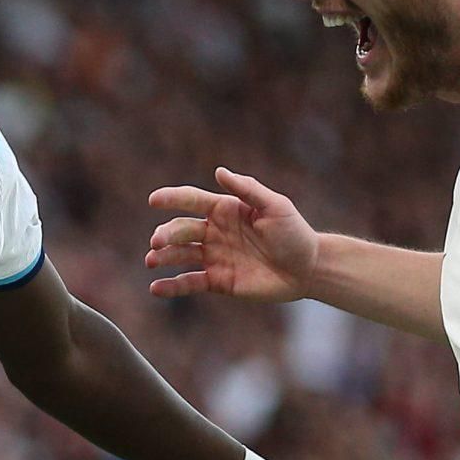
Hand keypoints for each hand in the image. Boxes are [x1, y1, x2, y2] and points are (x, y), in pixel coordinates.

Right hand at [146, 168, 319, 302]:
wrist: (307, 269)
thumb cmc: (294, 233)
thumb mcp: (275, 206)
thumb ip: (247, 189)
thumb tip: (219, 172)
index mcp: (225, 210)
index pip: (192, 201)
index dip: (172, 198)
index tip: (153, 200)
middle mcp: (214, 232)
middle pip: (181, 229)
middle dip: (166, 234)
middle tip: (157, 242)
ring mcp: (214, 257)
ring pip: (180, 255)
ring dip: (163, 257)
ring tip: (152, 260)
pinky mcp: (218, 281)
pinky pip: (190, 282)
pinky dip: (172, 286)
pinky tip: (156, 288)